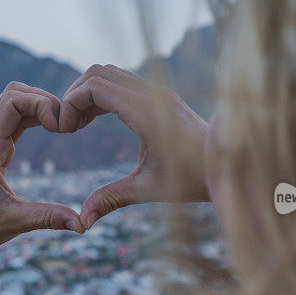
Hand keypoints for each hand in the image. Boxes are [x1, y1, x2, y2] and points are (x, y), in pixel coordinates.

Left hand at [0, 82, 84, 265]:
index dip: (41, 104)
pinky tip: (51, 129)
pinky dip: (34, 114)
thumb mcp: (14, 223)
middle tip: (66, 125)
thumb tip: (82, 224)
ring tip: (62, 127)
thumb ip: (48, 218)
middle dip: (44, 100)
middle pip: (13, 92)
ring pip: (12, 100)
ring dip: (39, 105)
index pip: (12, 101)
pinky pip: (13, 115)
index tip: (61, 129)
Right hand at [59, 65, 208, 228]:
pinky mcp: (161, 95)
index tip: (64, 130)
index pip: (94, 86)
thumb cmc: (193, 179)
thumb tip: (81, 221)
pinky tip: (96, 121)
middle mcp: (152, 94)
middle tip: (68, 127)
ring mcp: (158, 91)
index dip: (70, 103)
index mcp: (146, 112)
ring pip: (109, 73)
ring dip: (88, 93)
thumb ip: (111, 199)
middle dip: (74, 95)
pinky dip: (103, 94)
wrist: (231, 165)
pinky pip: (122, 81)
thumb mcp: (148, 190)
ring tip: (78, 125)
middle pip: (97, 73)